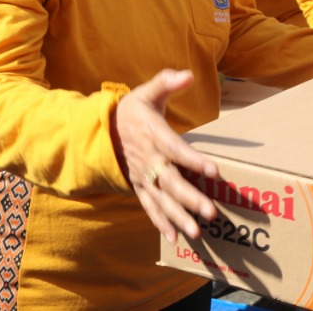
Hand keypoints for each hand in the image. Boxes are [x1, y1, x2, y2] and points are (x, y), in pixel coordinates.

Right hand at [111, 69, 219, 242]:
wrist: (98, 131)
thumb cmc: (131, 110)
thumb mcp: (146, 92)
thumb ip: (166, 83)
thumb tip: (188, 74)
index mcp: (153, 135)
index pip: (175, 149)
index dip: (193, 160)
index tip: (214, 170)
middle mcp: (148, 159)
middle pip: (170, 182)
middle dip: (190, 198)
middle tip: (211, 211)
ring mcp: (143, 176)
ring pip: (161, 200)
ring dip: (178, 217)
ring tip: (197, 232)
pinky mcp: (139, 186)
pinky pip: (149, 207)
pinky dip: (160, 223)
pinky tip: (174, 237)